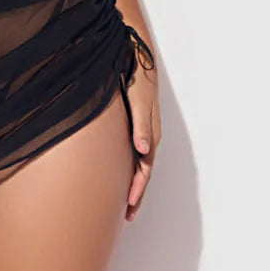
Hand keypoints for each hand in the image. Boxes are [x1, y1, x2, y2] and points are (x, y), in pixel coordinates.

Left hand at [125, 76, 159, 221]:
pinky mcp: (133, 125)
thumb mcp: (139, 102)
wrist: (134, 55)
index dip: (137, 189)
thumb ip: (141, 126)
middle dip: (136, 194)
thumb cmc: (136, 77)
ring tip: (125, 203)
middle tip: (128, 215)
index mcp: (149, 134)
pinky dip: (128, 168)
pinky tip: (120, 174)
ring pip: (138, 165)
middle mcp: (147, 136)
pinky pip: (132, 154)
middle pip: (143, 172)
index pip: (144, 169)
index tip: (128, 207)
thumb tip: (143, 150)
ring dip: (133, 184)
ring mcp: (140, 131)